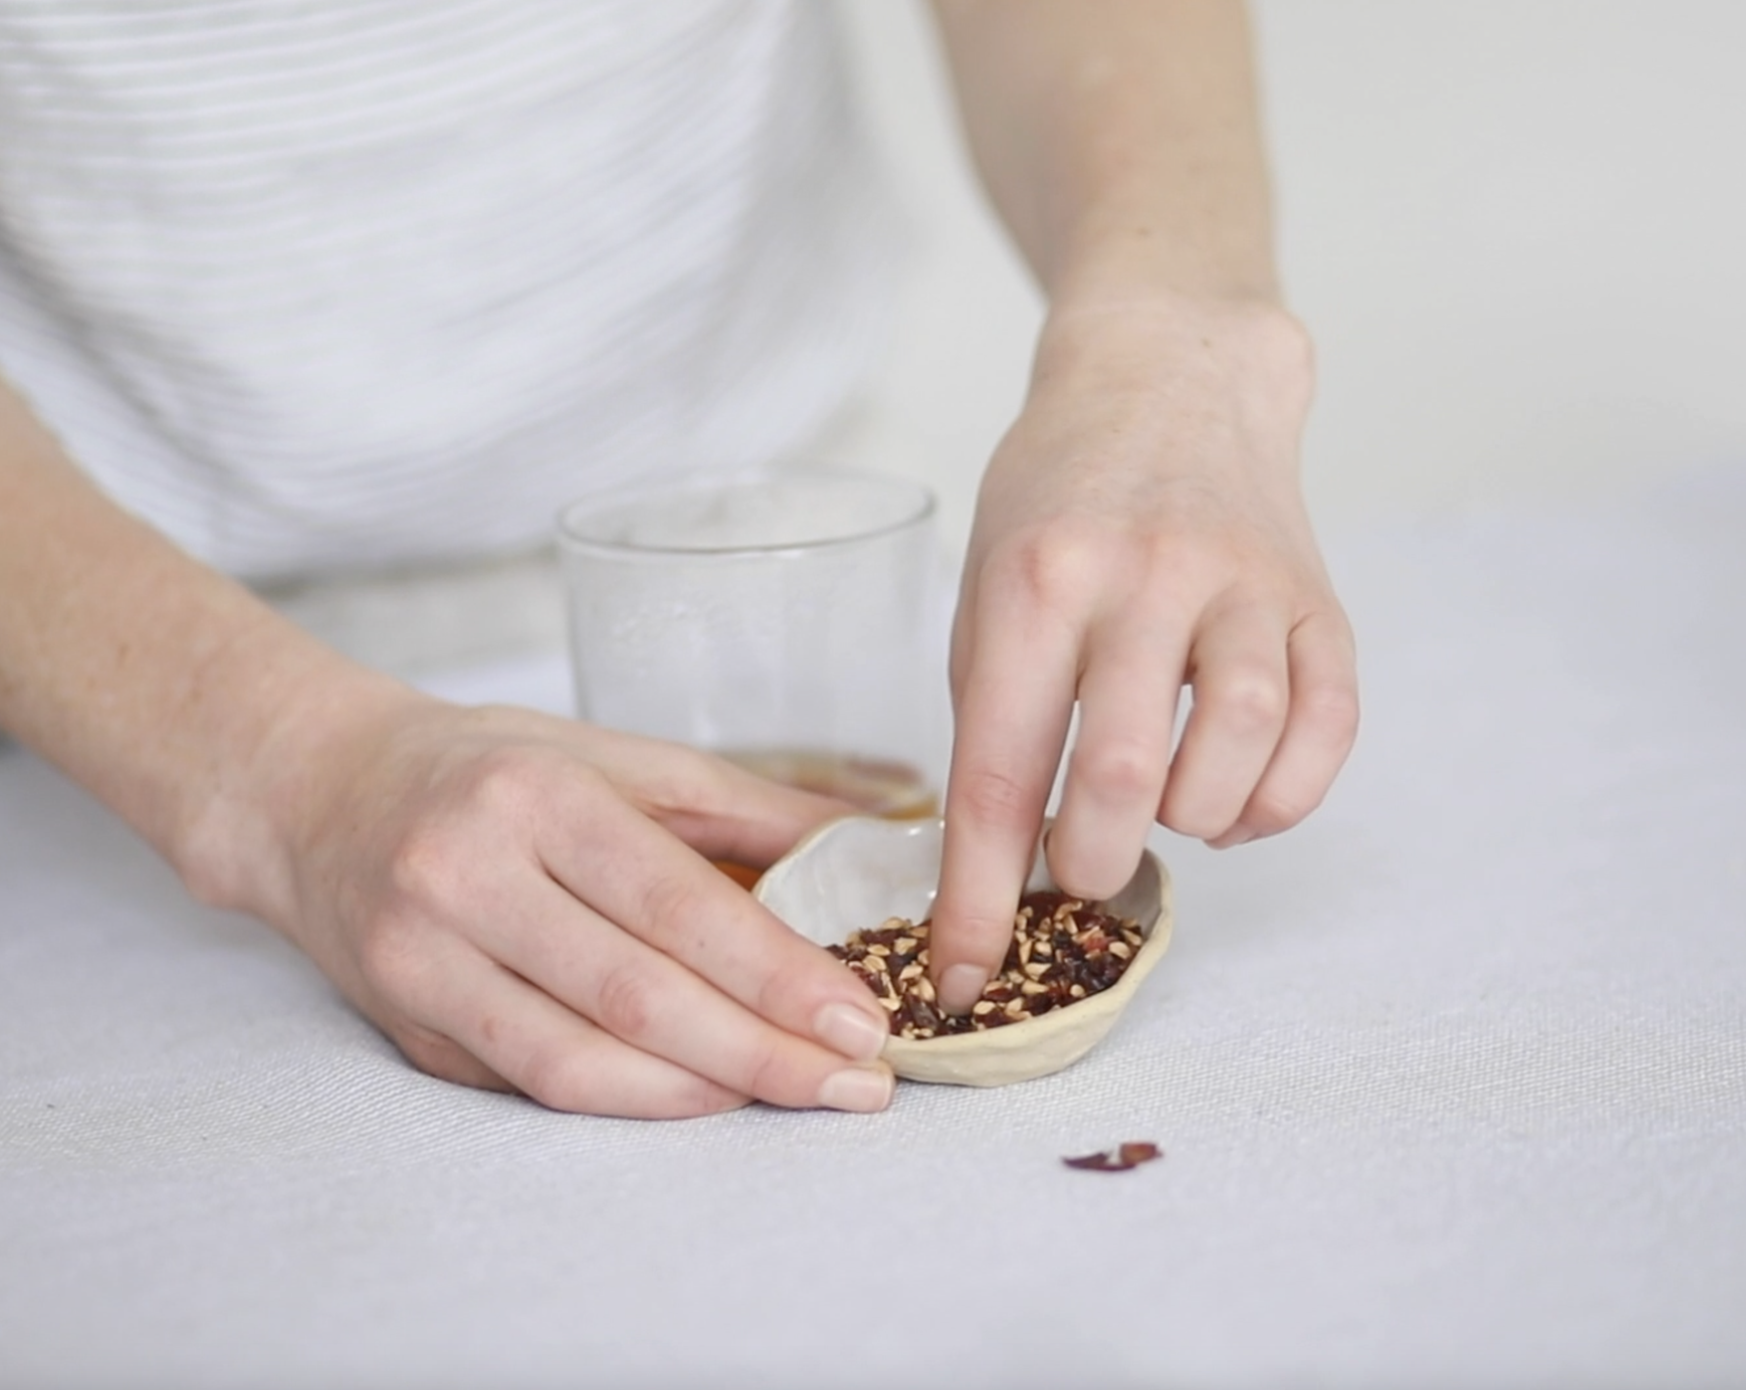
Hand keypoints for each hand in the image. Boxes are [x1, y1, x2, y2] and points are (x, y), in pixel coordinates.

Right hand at [250, 693, 894, 1117]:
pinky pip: (529, 1083)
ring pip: (576, 1060)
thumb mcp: (617, 758)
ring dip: (700, 1094)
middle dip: (761, 1052)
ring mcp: (421, 961)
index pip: (674, 904)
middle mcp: (466, 877)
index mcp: (535, 796)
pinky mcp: (405, 1025)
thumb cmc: (492, 769)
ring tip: (795, 1097)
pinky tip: (699, 1097)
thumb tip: (871, 843)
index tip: (859, 1020)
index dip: (774, 973)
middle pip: (634, 994)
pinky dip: (626, 1099)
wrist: (320, 795)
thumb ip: (746, 804)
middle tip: (857, 1084)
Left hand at [929, 297, 1358, 1010]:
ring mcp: (1241, 582)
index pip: (998, 772)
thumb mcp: (988, 592)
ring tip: (1164, 810)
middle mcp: (1142, 577)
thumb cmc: (1057, 505)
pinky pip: (1326, 730)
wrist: (1170, 380)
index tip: (958, 979)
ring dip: (1193, 823)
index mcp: (1034, 582)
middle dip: (1094, 864)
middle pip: (1122, 776)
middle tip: (1084, 864)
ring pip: (1237, 752)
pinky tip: (1236, 798)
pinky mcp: (1317, 597)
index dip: (976, 898)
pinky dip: (1279, 799)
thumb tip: (1002, 876)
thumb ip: (997, 723)